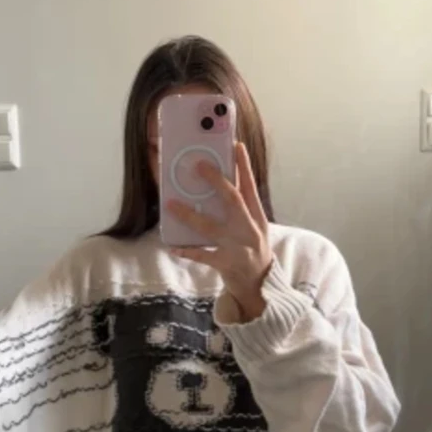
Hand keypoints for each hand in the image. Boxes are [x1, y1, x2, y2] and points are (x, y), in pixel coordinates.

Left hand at [166, 142, 272, 321]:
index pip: (250, 187)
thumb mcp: (253, 228)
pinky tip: (173, 247)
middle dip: (216, 181)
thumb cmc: (252, 251)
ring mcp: (239, 247)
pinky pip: (203, 256)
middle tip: (198, 165)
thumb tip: (215, 187)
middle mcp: (250, 229)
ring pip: (211, 227)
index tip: (236, 145)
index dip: (244, 166)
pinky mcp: (227, 264)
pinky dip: (188, 251)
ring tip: (171, 204)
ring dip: (189, 215)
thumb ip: (239, 210)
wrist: (261, 286)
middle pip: (233, 200)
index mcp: (257, 218)